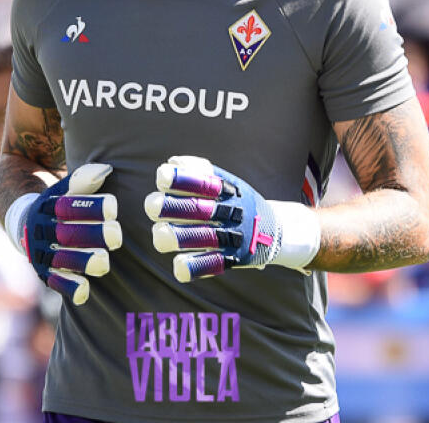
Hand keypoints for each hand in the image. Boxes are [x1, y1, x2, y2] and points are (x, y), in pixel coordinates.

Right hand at [6, 163, 120, 305]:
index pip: (67, 206)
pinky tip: (84, 290)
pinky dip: (69, 286)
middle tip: (116, 235)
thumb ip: (83, 180)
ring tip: (103, 260)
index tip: (113, 207)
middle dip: (93, 235)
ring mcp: (41, 253)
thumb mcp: (65, 189)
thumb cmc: (60, 205)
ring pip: (62, 259)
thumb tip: (106, 170)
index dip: (90, 206)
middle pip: (66, 234)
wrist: (26, 224)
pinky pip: (56, 281)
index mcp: (46, 207)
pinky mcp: (44, 273)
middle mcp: (40, 231)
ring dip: (84, 261)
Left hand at [144, 155, 318, 282]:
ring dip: (177, 236)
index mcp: (227, 190)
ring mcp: (231, 237)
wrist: (275, 231)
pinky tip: (179, 265)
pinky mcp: (231, 260)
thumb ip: (200, 170)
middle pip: (197, 209)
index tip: (162, 176)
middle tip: (152, 205)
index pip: (203, 181)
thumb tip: (173, 162)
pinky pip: (212, 265)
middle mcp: (229, 212)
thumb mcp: (228, 182)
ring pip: (202, 238)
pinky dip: (194, 267)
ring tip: (160, 234)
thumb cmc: (238, 202)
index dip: (182, 179)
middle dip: (171, 207)